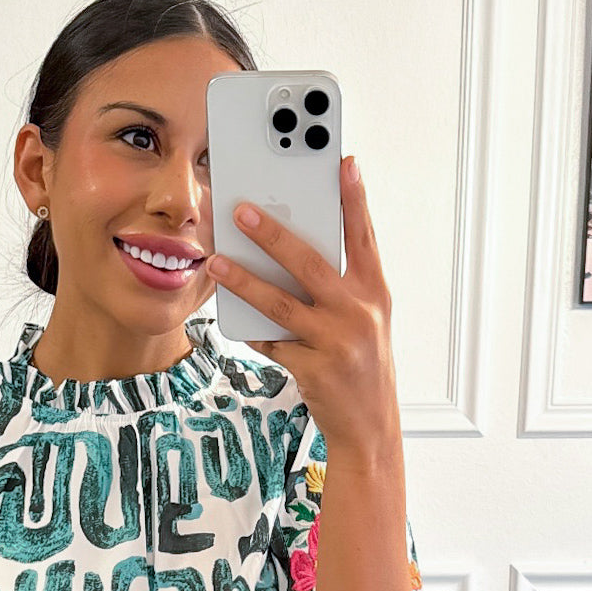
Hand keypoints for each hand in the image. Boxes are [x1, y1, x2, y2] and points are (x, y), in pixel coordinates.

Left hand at [206, 155, 398, 460]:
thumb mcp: (365, 320)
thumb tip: (291, 252)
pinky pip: (272, 342)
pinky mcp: (314, 370)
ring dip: (244, 280)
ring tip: (217, 260)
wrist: (371, 427)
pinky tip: (232, 316)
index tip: (343, 163)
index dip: (354, 199)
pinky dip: (252, 329)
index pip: (363, 237)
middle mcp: (359, 314)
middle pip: (310, 264)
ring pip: (280, 303)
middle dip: (274, 234)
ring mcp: (336, 343)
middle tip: (243, 209)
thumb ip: (340, 286)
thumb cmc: (362, 366)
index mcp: (375, 294)